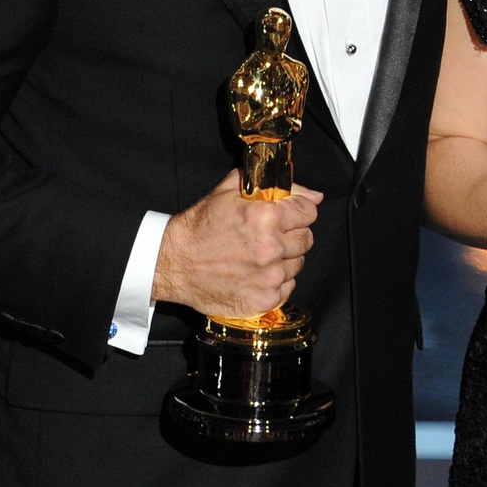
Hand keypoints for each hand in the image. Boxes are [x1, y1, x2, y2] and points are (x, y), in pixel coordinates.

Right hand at [153, 169, 320, 316]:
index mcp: (266, 218)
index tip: (290, 215)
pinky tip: (256, 273)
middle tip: (270, 235)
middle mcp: (271, 249)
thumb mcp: (230, 191)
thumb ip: (274, 186)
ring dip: (285, 259)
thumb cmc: (199, 227)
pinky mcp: (264, 300)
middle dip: (292, 234)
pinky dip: (276, 281)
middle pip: (306, 238)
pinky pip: (287, 287)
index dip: (299, 211)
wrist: (173, 264)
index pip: (309, 212)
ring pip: (298, 263)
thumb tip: (313, 195)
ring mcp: (269, 277)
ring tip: (259, 255)